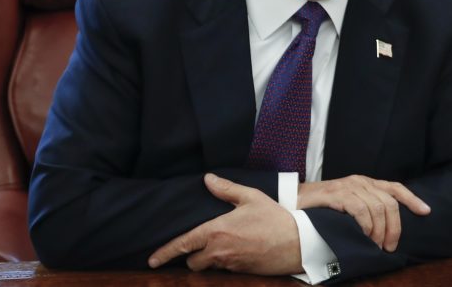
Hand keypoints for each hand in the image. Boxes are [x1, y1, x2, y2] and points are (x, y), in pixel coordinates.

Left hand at [148, 173, 302, 274]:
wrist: (298, 242)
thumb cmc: (274, 217)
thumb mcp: (250, 197)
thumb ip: (226, 189)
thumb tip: (208, 178)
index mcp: (216, 231)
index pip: (183, 244)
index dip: (165, 252)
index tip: (152, 259)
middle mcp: (219, 251)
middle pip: (192, 262)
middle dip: (192, 256)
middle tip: (200, 244)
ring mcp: (230, 265)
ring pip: (207, 268)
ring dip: (208, 260)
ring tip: (219, 247)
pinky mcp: (241, 273)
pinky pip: (224, 271)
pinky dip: (224, 263)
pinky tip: (236, 251)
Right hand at [297, 175, 430, 251]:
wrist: (294, 201)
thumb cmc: (322, 208)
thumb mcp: (348, 205)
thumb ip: (366, 209)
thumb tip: (386, 228)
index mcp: (365, 183)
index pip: (395, 188)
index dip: (412, 199)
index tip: (426, 212)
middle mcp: (360, 182)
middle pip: (390, 203)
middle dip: (394, 227)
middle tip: (389, 246)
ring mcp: (348, 186)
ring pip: (378, 208)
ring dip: (379, 231)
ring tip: (374, 245)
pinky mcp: (337, 194)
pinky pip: (360, 209)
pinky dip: (366, 225)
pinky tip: (363, 235)